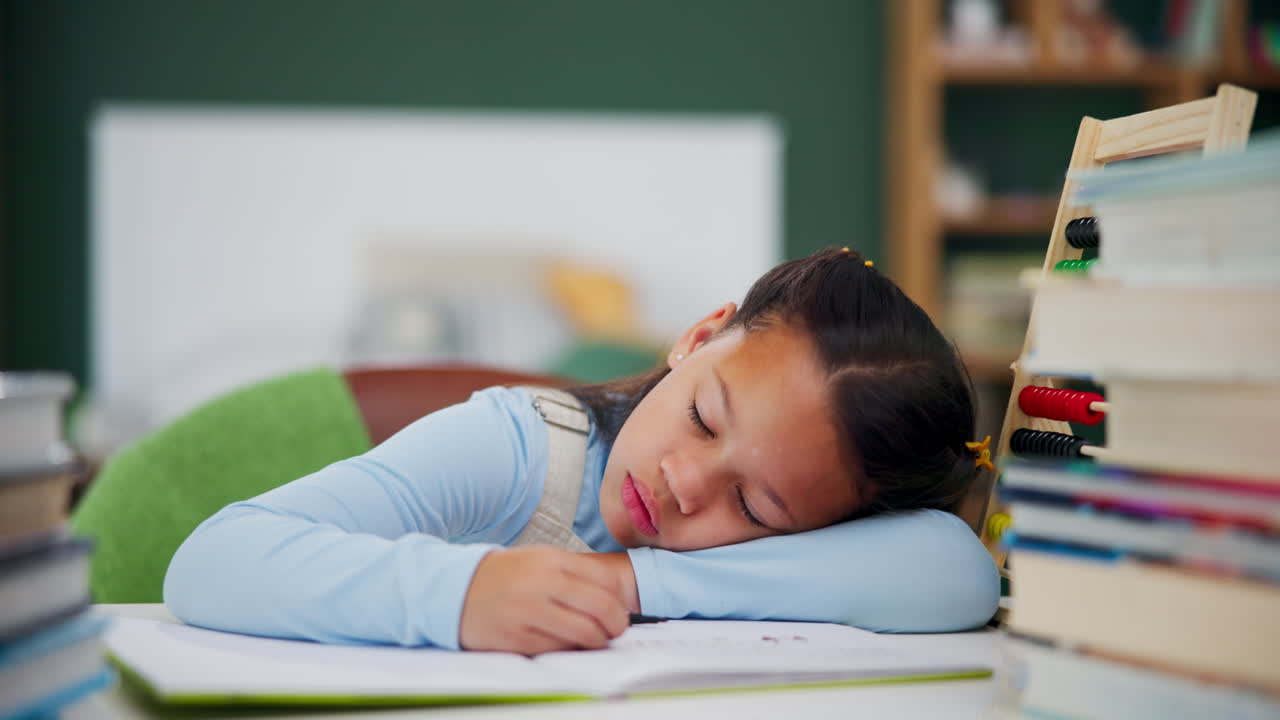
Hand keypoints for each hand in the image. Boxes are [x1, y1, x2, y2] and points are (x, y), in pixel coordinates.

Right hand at [459, 546, 629, 654]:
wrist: (456, 588)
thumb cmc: (506, 576)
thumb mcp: (540, 559)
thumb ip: (575, 573)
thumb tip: (615, 596)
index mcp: (552, 560)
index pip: (606, 581)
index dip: (619, 600)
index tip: (619, 609)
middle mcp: (542, 583)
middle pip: (602, 607)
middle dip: (617, 624)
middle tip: (615, 630)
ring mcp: (528, 611)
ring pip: (585, 632)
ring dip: (598, 640)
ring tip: (595, 639)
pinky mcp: (517, 637)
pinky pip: (559, 649)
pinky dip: (569, 649)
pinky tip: (565, 643)